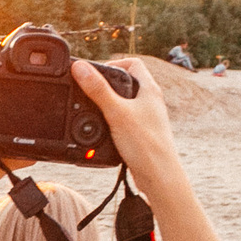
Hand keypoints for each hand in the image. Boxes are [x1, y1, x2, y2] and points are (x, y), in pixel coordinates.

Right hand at [71, 57, 183, 187]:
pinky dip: (110, 122)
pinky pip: (123, 120)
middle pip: (126, 82)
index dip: (113, 63)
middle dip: (106, 86)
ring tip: (92, 111)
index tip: (95, 73)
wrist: (159, 177)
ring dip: (107, 105)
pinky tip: (101, 131)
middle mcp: (150, 101)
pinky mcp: (141, 134)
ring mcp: (147, 118)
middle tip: (89, 92)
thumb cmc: (146, 145)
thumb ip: (98, 90)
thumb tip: (81, 68)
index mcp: (149, 90)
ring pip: (124, 103)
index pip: (133, 63)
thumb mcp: (116, 113)